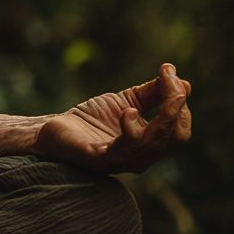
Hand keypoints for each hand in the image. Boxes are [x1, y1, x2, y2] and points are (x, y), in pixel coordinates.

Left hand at [34, 62, 191, 173]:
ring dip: (163, 117)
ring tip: (164, 91)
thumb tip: (180, 80)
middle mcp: (140, 157)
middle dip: (176, 107)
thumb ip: (151, 94)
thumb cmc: (90, 119)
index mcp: (150, 145)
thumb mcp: (125, 102)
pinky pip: (122, 151)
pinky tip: (128, 112)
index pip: (179, 130)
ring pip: (152, 145)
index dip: (180, 103)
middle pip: (172, 138)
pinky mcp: (98, 160)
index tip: (171, 73)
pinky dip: (131, 131)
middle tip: (172, 81)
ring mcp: (120, 161)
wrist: (53, 130)